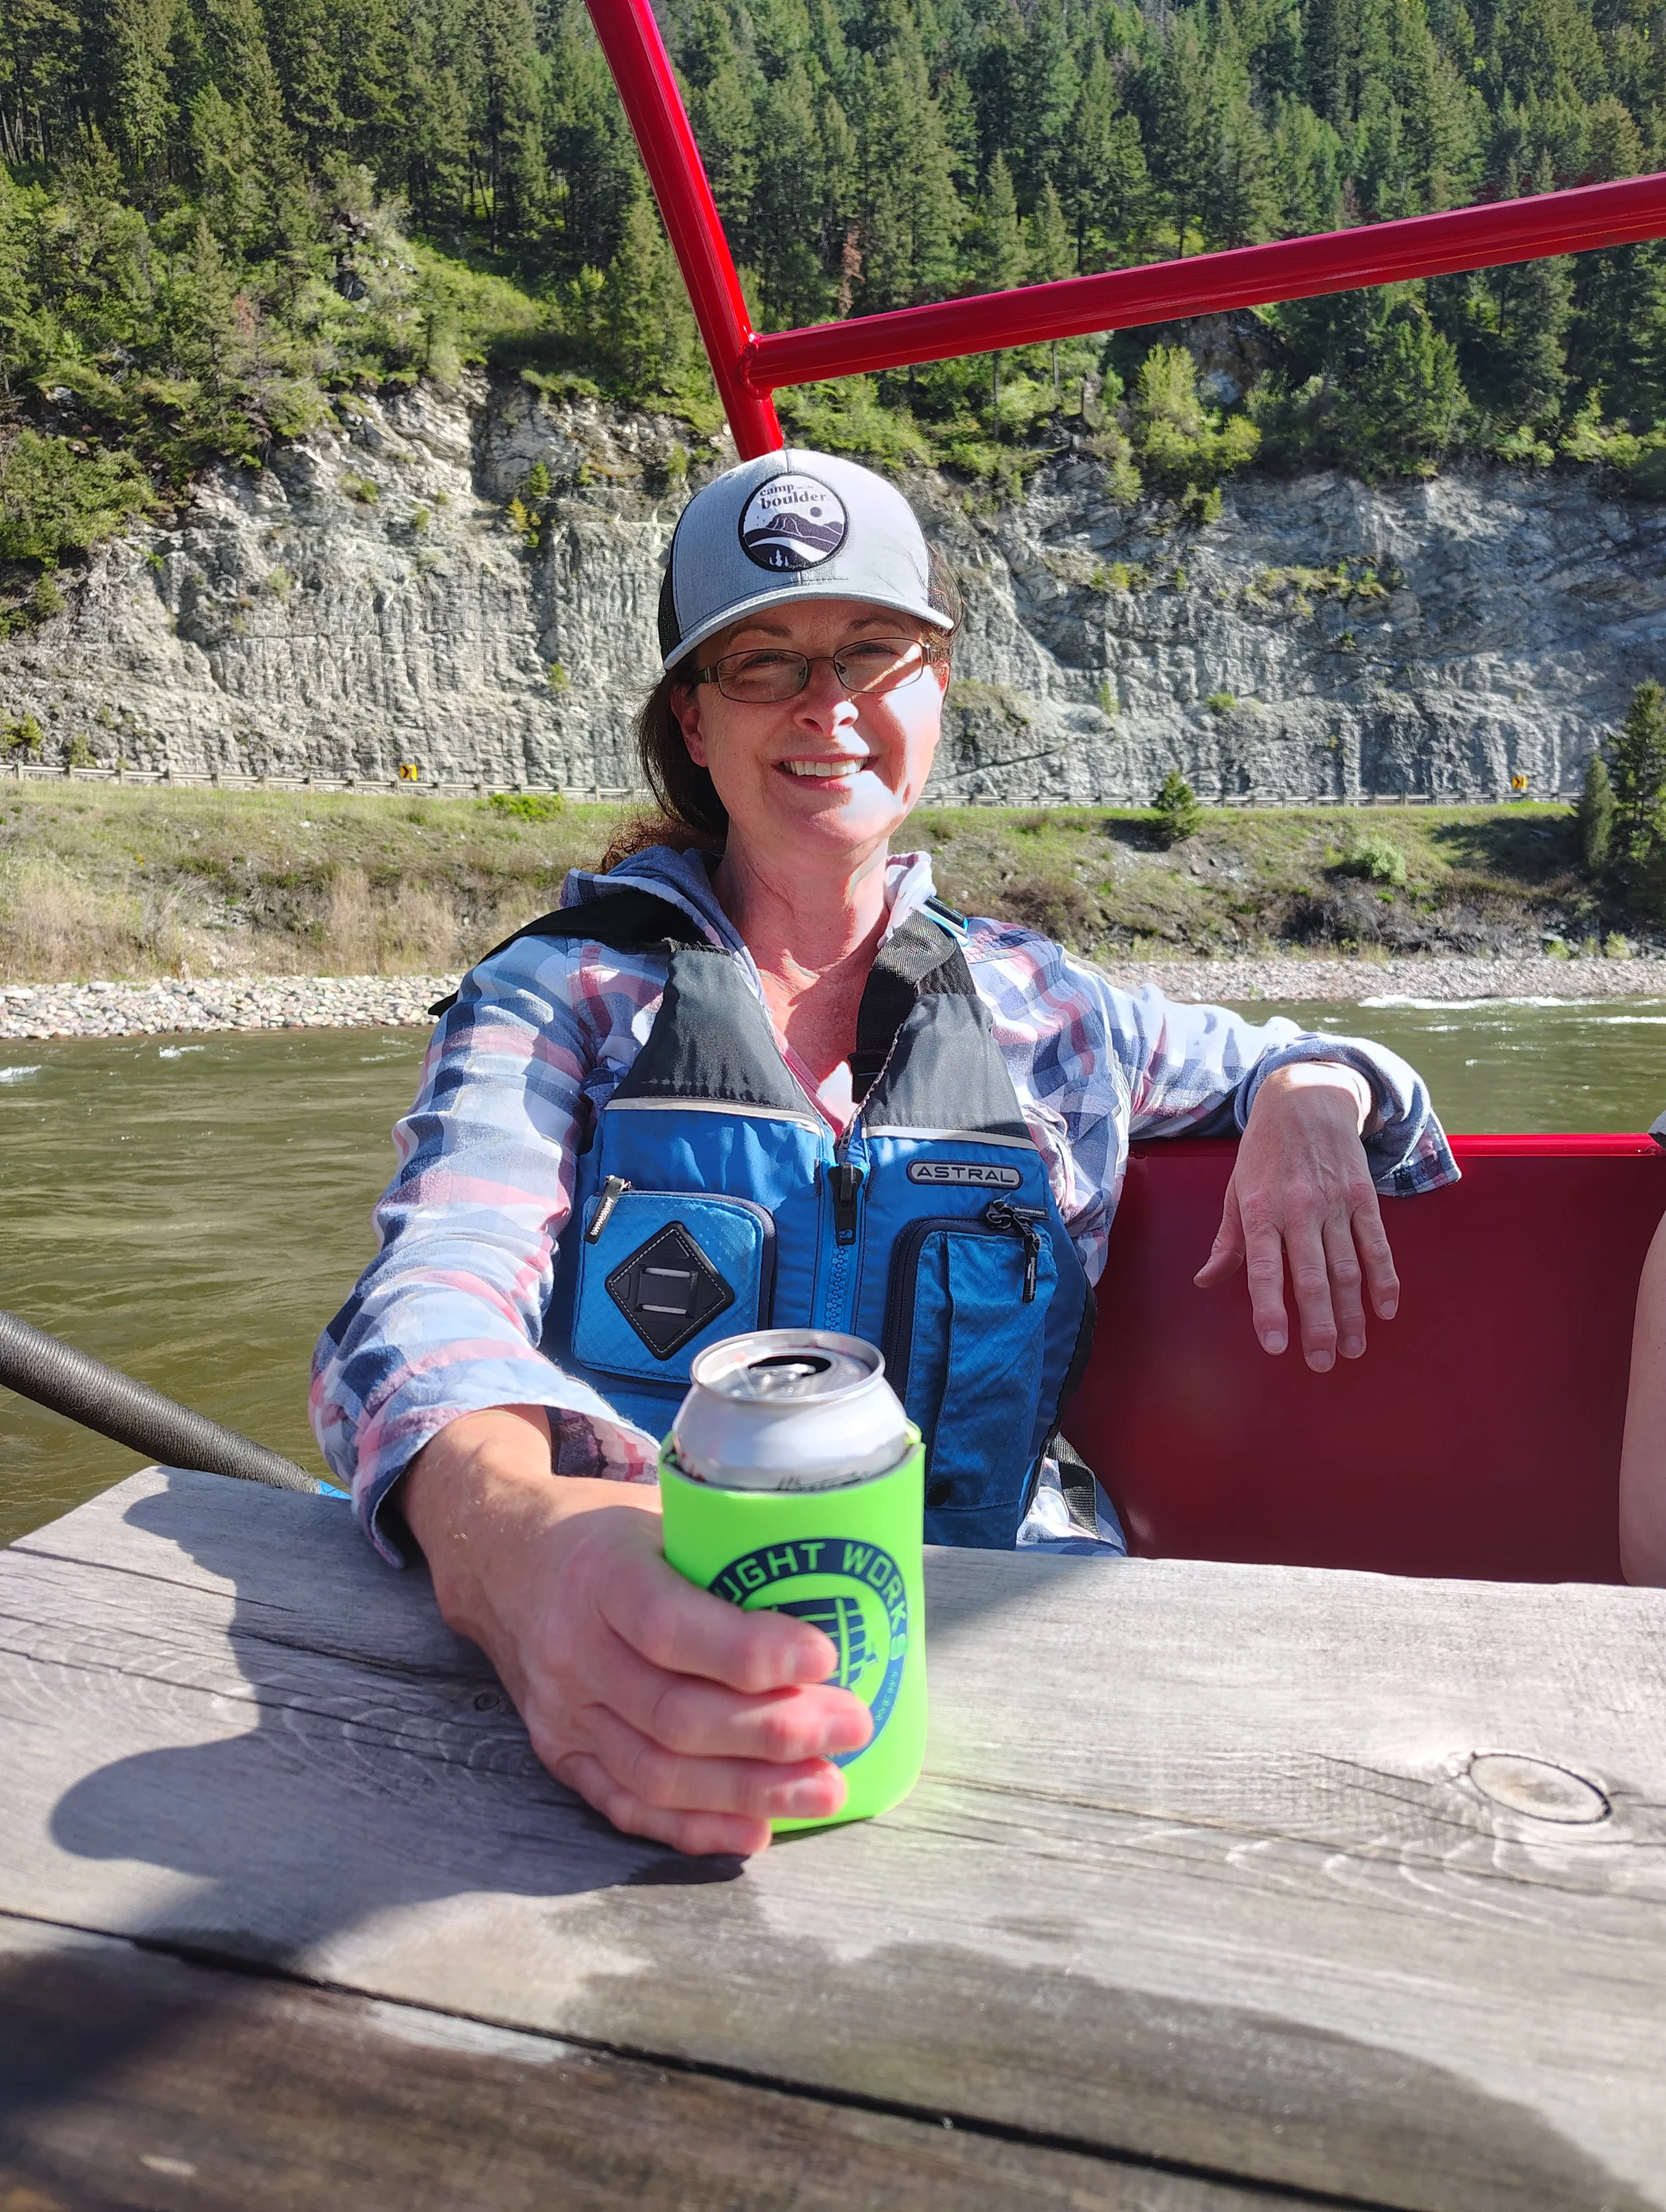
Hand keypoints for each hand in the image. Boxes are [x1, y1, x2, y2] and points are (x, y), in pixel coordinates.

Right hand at [401, 1408, 871, 1855]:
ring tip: (827, 1788)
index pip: (671, 1626)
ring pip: (658, 1772)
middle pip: (675, 1713)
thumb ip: (728, 1550)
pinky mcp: (560, 1753)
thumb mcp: (658, 1512)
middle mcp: (573, 1649)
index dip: (750, 1651)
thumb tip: (842, 1581)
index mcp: (600, 1575)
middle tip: (852, 1725)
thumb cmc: (606, 1533)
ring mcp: (562, 1711)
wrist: (504, 1560)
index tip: (826, 1655)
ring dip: (750, 1790)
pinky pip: (626, 1804)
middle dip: (774, 1731)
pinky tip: (758, 1831)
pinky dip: (695, 1828)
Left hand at [1193, 1064, 1398, 1370]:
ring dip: (1353, 1313)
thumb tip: (1206, 1281)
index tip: (1276, 1345)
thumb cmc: (1263, 1151)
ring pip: (1347, 1268)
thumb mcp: (1236, 1188)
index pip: (1262, 1269)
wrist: (1306, 1098)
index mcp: (1259, 1210)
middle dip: (1319, 1326)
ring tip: (1354, 1349)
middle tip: (1324, 1363)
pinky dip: (1383, 1279)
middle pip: (1312, 1278)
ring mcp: (1335, 1203)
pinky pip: (1376, 1244)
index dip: (1269, 1309)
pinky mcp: (1363, 1197)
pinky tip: (1385, 1310)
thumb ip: (1227, 1240)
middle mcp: (1298, 1209)